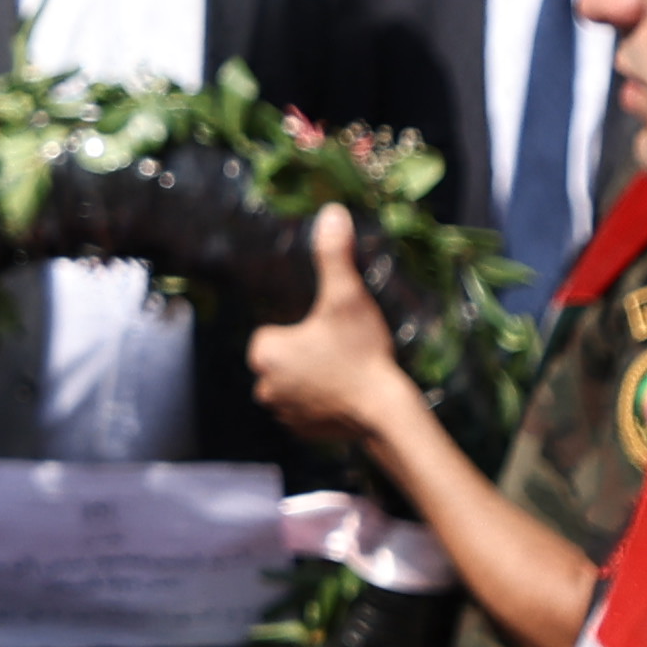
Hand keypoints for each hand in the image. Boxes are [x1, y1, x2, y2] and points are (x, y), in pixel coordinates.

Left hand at [245, 203, 417, 452]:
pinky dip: (321, 401)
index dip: (300, 326)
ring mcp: (282, 413)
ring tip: (343, 368)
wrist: (383, 411)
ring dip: (311, 376)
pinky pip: (306, 408)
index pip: (272, 330)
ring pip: (293, 382)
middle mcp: (263, 386)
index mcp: (264, 352)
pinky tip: (344, 392)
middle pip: (281, 357)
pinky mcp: (301, 433)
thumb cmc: (360, 351)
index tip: (326, 327)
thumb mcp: (346, 297)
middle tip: (339, 345)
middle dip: (304, 351)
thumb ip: (333, 255)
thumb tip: (331, 212)